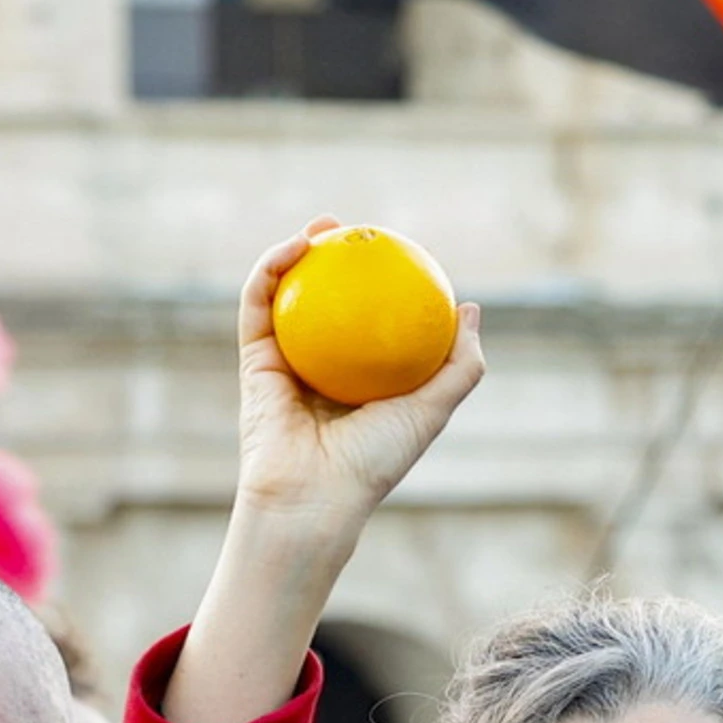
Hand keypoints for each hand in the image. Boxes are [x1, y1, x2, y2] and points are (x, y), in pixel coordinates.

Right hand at [233, 216, 485, 540]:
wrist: (314, 496)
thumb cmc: (376, 461)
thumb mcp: (433, 410)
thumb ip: (461, 366)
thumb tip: (470, 308)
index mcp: (361, 381)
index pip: (372, 322)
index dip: (383, 284)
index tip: (401, 252)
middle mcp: (322, 369)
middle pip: (326, 303)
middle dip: (336, 260)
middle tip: (357, 231)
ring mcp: (284, 363)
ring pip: (287, 295)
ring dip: (297, 252)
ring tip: (323, 226)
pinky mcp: (253, 361)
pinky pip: (259, 305)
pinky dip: (271, 270)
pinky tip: (296, 246)